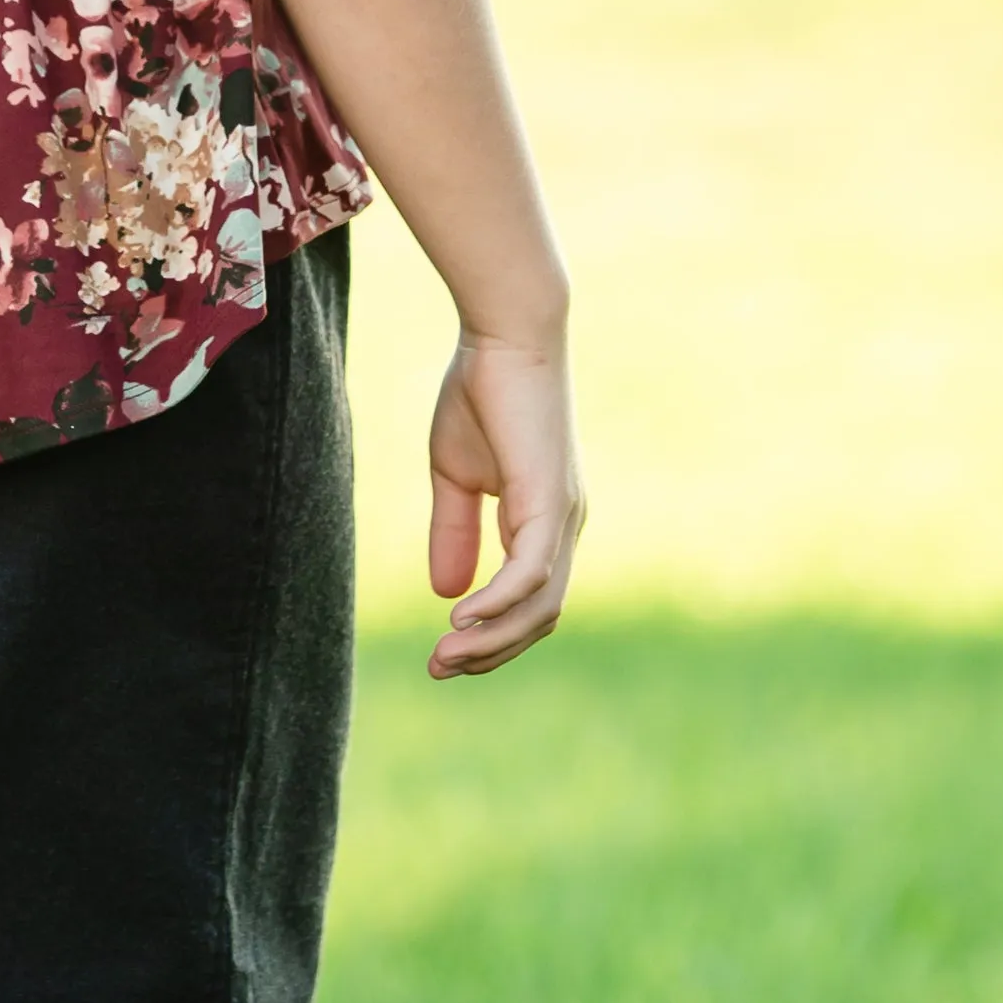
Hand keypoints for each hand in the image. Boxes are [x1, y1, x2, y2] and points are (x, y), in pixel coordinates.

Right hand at [426, 337, 583, 680]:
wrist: (504, 334)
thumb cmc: (482, 392)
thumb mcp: (454, 473)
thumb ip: (454, 530)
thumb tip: (447, 592)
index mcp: (545, 521)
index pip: (529, 602)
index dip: (489, 635)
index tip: (442, 654)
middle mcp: (564, 527)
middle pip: (539, 617)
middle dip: (489, 652)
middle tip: (438, 669)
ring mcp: (562, 516)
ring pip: (538, 606)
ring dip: (491, 640)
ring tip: (445, 657)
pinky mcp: (550, 501)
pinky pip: (530, 572)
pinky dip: (498, 603)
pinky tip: (461, 618)